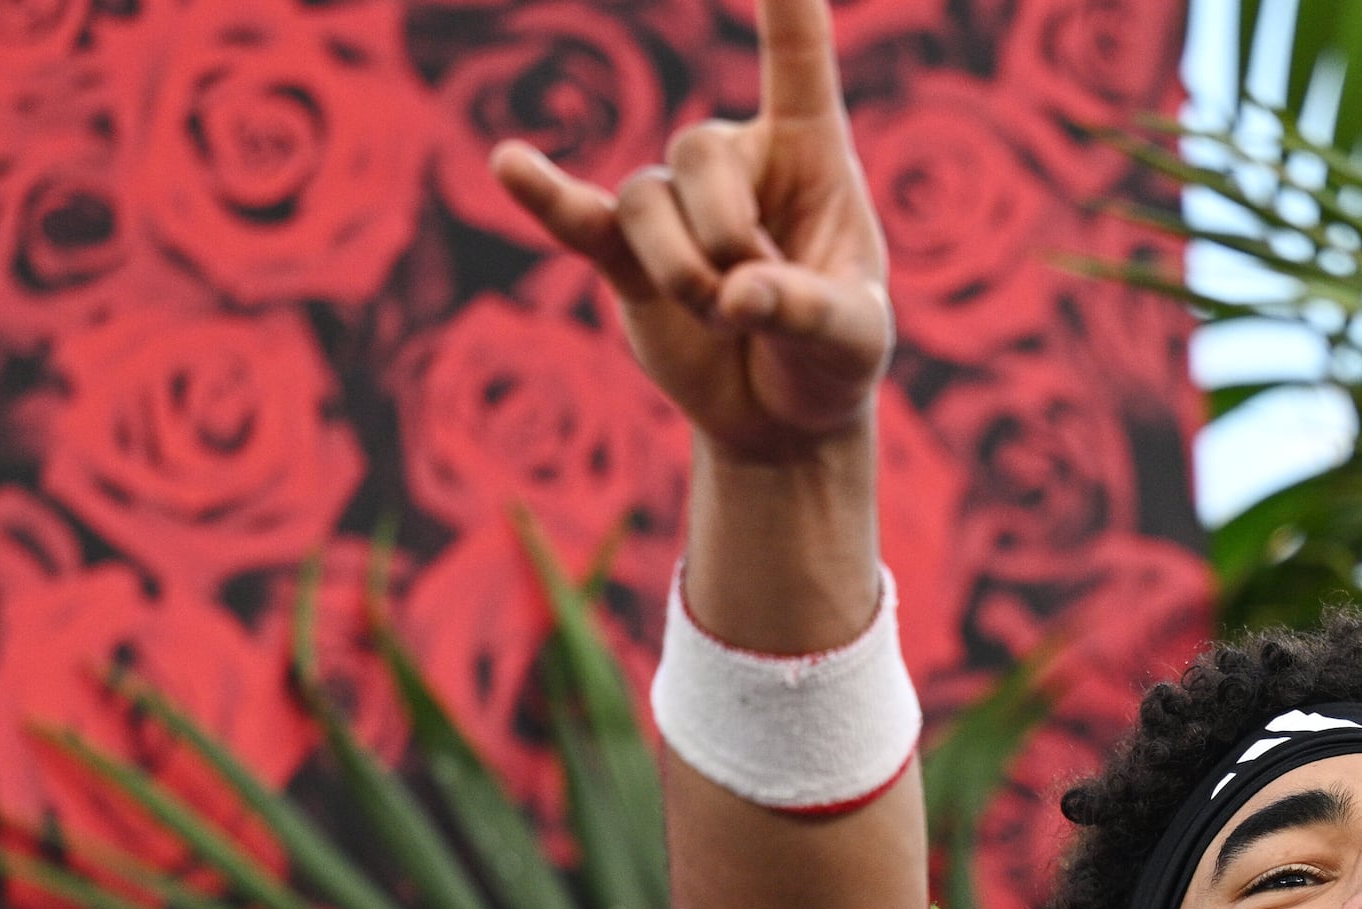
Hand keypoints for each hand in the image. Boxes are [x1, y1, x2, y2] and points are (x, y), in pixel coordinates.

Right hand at [490, 0, 890, 463]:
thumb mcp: (852, 342)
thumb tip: (737, 295)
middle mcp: (735, 163)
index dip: (785, 8)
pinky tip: (509, 164)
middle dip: (726, 238)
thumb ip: (808, 310)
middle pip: (697, 149)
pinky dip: (545, 197)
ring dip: (682, 272)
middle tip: (757, 304)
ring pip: (643, 202)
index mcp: (811, 155)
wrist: (777, 415)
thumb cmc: (832, 359)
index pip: (795, 63)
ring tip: (724, 321)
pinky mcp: (625, 255)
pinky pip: (578, 218)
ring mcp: (674, 207)